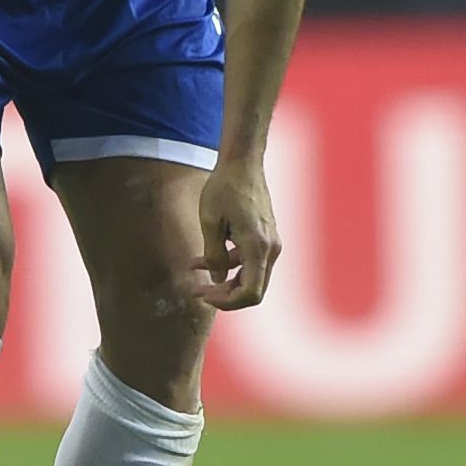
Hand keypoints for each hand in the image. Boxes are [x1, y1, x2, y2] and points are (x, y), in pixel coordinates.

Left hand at [190, 158, 284, 313]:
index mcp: (258, 247)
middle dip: (226, 295)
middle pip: (253, 289)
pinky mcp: (266, 237)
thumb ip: (213, 256)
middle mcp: (271, 248)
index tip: (205, 295)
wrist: (242, 163)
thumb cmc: (224, 188)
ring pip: (251, 276)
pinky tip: (203, 259)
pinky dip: (230, 264)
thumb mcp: (210, 223)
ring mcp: (271, 243)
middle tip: (198, 291)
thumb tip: (216, 281)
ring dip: (224, 279)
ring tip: (194, 273)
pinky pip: (250, 260)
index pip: (251, 293)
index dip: (228, 302)